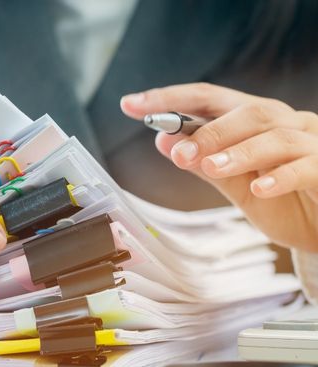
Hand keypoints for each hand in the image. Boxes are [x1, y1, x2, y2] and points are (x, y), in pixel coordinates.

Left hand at [121, 83, 317, 252]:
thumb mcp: (237, 186)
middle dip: (206, 131)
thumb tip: (164, 141)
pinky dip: (280, 176)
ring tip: (210, 167)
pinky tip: (260, 188)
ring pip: (273, 135)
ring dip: (237, 151)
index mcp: (253, 122)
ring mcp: (310, 142)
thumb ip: (205, 164)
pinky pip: (305, 166)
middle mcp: (283, 123)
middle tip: (178, 153)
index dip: (169, 98)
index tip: (131, 105)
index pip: (207, 99)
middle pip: (245, 111)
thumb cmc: (286, 203)